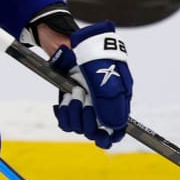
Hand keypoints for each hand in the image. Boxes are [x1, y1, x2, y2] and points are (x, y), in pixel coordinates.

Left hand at [48, 22, 132, 149]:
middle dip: (87, 119)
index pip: (117, 130)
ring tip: (72, 92)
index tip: (101, 136)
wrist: (70, 43)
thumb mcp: (105, 79)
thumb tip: (114, 128)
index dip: (110, 136)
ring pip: (78, 127)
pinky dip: (63, 113)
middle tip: (82, 96)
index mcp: (118, 101)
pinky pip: (65, 121)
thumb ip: (110, 103)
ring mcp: (85, 104)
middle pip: (96, 132)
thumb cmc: (93, 57)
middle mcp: (101, 106)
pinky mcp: (70, 103)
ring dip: (73, 111)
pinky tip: (61, 103)